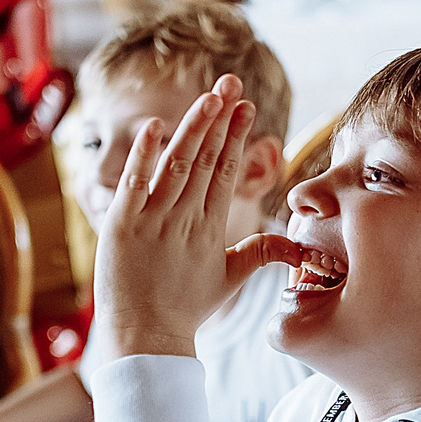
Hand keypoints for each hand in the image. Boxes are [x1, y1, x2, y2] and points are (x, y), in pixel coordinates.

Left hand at [87, 73, 300, 366]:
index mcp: (211, 228)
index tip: (245, 105)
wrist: (147, 339)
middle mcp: (185, 219)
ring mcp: (154, 220)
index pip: (225, 172)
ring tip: (209, 96)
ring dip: (193, 128)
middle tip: (231, 82)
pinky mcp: (122, 225)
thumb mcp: (229, 280)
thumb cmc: (185, 310)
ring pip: (177, 164)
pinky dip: (144, 154)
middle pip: (206, 159)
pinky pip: (135, 182)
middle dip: (220, 118)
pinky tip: (154, 125)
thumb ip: (259, 254)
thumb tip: (297, 248)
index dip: (235, 136)